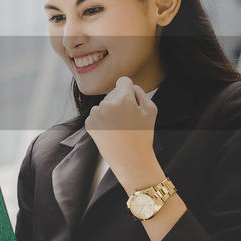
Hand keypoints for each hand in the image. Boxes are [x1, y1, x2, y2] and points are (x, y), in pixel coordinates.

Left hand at [85, 76, 162, 191]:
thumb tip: (129, 87)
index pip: (123, 81)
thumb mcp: (151, 110)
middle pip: (113, 93)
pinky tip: (111, 131)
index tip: (131, 98)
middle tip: (128, 119)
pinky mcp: (89, 124)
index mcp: (122, 99)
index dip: (129, 89)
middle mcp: (106, 104)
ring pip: (104, 104)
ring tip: (120, 127)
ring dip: (110, 111)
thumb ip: (140, 92)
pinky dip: (103, 120)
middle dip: (120, 101)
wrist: (130, 159)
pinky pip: (97, 115)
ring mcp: (96, 114)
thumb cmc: (142, 135)